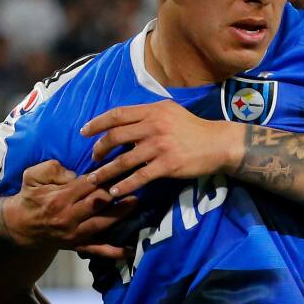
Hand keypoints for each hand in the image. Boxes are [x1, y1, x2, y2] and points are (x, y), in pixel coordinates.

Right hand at [0, 160, 135, 257]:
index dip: (105, 175)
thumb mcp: (32, 177)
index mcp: (59, 199)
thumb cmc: (30, 197)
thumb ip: (52, 169)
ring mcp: (75, 233)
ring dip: (121, 213)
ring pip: (102, 223)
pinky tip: (131, 250)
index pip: (88, 184)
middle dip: (117, 192)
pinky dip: (115, 251)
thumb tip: (74, 173)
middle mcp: (69, 217)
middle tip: (135, 180)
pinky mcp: (78, 245)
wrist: (20, 225)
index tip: (121, 166)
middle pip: (98, 202)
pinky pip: (98, 250)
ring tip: (136, 202)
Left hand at [81, 101, 243, 198]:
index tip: (84, 132)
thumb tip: (124, 122)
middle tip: (93, 158)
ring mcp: (160, 146)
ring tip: (93, 180)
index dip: (97, 123)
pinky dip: (125, 185)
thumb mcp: (171, 112)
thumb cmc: (193, 128)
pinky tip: (115, 191)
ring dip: (105, 171)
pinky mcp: (167, 165)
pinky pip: (140, 177)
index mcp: (153, 111)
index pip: (118, 114)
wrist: (218, 143)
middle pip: (115, 136)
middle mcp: (154, 126)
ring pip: (123, 160)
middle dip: (99, 148)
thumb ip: (149, 115)